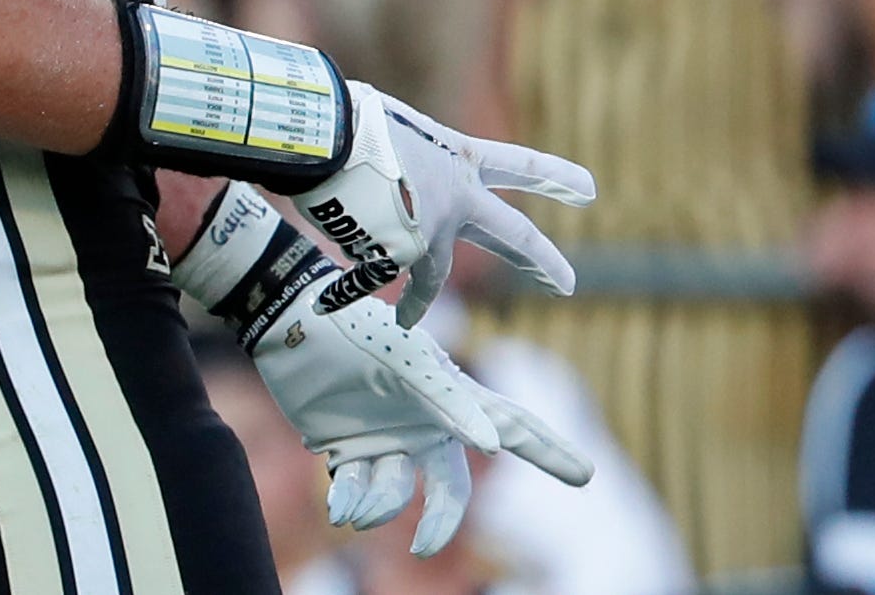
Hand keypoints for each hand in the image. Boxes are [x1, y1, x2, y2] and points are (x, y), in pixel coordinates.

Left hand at [181, 187, 591, 553]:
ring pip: (395, 496)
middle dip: (440, 522)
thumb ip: (448, 401)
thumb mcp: (406, 362)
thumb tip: (491, 447)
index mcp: (449, 396)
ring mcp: (386, 439)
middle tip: (422, 548)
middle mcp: (423, 423)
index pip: (511, 425)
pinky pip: (357, 493)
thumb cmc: (356, 332)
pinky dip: (347, 503)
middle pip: (450, 487)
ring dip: (376, 509)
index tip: (587, 474)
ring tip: (351, 510)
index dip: (549, 450)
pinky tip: (336, 504)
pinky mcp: (346, 450)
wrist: (287, 325)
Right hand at [296, 85, 593, 326]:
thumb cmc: (347, 122)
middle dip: (543, 260)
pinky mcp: (405, 259)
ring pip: (432, 276)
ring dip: (419, 300)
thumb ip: (406, 160)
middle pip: (514, 235)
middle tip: (567, 285)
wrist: (328, 139)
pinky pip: (376, 277)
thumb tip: (388, 182)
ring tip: (410, 317)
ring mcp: (436, 232)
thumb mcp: (392, 131)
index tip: (590, 190)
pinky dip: (351, 288)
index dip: (555, 176)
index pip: (520, 165)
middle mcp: (458, 198)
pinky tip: (332, 301)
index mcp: (458, 157)